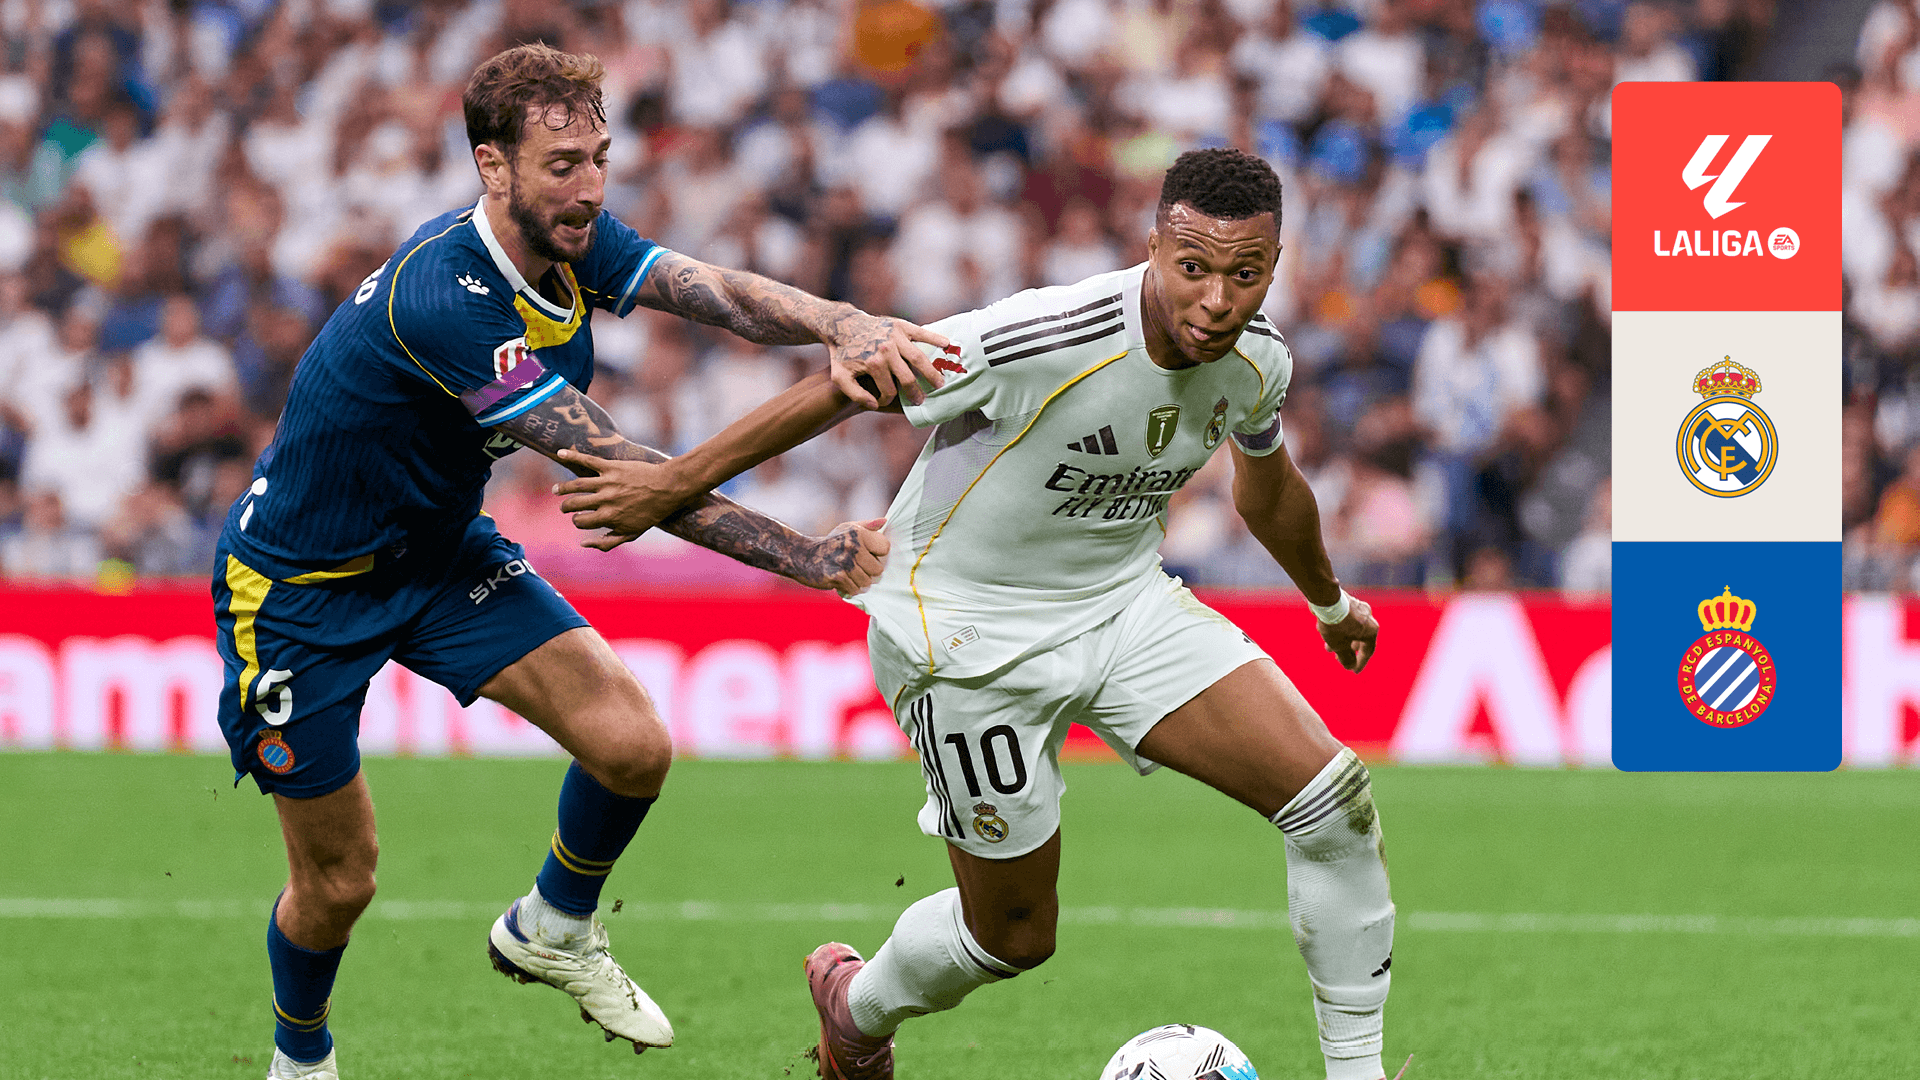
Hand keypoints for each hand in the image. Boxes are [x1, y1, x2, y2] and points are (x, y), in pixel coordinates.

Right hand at [552, 449, 695, 547]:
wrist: (668, 488)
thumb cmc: (650, 513)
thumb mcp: (632, 533)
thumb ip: (607, 542)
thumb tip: (582, 544)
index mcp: (609, 517)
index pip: (581, 522)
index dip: (577, 521)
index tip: (579, 518)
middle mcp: (605, 500)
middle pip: (574, 504)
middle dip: (566, 507)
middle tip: (564, 506)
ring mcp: (607, 483)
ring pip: (576, 485)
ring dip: (563, 488)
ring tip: (557, 490)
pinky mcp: (611, 467)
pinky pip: (588, 461)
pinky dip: (572, 456)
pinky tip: (560, 453)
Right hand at [793, 518, 889, 595]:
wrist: (801, 555)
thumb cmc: (830, 543)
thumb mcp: (847, 529)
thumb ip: (867, 526)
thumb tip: (885, 521)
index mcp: (858, 532)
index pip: (885, 548)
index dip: (877, 554)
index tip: (867, 555)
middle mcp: (853, 546)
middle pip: (878, 569)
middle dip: (868, 571)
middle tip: (855, 567)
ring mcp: (845, 561)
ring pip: (867, 582)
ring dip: (858, 582)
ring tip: (847, 574)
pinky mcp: (837, 576)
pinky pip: (855, 589)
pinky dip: (849, 588)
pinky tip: (841, 580)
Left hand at [827, 312, 951, 408]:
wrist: (842, 325)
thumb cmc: (842, 353)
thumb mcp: (840, 377)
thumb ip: (855, 395)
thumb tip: (876, 405)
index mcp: (873, 364)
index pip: (889, 390)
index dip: (887, 399)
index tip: (886, 400)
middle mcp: (887, 350)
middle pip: (908, 378)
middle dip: (915, 392)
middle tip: (922, 400)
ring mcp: (895, 337)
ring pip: (919, 359)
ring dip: (932, 373)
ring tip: (940, 383)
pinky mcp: (901, 326)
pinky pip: (922, 333)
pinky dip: (936, 338)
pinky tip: (947, 345)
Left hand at [1317, 595, 1377, 672]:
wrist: (1325, 598)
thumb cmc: (1335, 623)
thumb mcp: (1339, 645)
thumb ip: (1346, 658)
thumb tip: (1350, 665)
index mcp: (1371, 630)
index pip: (1368, 651)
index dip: (1360, 663)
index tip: (1353, 671)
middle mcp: (1369, 618)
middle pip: (1359, 639)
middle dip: (1347, 650)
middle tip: (1337, 658)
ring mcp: (1360, 608)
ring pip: (1351, 629)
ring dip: (1340, 639)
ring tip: (1327, 647)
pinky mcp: (1349, 602)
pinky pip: (1346, 620)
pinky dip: (1337, 628)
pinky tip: (1324, 631)